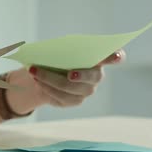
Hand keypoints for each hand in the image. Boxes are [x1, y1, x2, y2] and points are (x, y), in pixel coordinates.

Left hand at [6, 50, 125, 112]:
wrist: (44, 75)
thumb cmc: (56, 58)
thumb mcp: (59, 50)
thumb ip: (63, 50)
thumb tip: (53, 52)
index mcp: (97, 58)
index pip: (115, 57)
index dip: (117, 57)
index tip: (116, 57)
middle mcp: (96, 76)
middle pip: (93, 77)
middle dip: (81, 75)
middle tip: (70, 74)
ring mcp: (86, 90)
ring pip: (71, 87)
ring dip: (51, 79)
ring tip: (35, 71)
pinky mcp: (75, 101)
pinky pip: (61, 96)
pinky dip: (46, 87)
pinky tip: (37, 80)